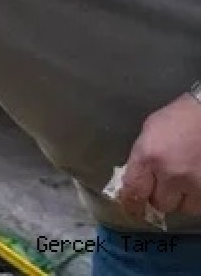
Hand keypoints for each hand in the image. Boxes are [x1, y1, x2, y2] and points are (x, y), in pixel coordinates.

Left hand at [117, 92, 200, 217]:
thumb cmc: (181, 117)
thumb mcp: (150, 132)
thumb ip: (141, 158)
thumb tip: (136, 180)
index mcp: (149, 157)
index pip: (134, 193)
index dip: (132, 204)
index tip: (133, 208)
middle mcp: (171, 174)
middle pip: (161, 204)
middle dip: (161, 197)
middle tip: (166, 185)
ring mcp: (196, 183)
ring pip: (185, 208)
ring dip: (183, 199)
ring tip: (187, 181)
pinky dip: (198, 197)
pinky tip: (197, 182)